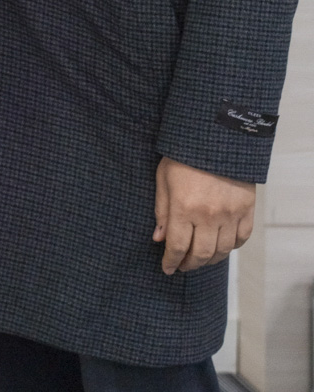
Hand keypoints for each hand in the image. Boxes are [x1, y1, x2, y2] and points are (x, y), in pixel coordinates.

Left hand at [154, 155, 255, 273]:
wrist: (217, 137)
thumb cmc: (183, 156)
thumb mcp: (163, 179)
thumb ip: (162, 211)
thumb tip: (159, 239)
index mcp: (184, 208)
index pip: (177, 246)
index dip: (171, 261)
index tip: (167, 269)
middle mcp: (209, 215)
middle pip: (201, 254)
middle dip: (189, 264)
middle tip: (181, 266)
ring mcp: (231, 214)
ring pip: (223, 250)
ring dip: (210, 260)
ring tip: (199, 259)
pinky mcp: (247, 209)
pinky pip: (241, 238)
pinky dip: (231, 247)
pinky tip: (221, 247)